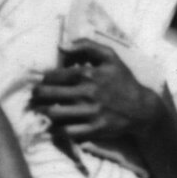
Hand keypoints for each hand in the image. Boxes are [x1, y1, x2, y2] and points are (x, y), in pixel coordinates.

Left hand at [32, 39, 158, 143]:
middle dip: (37, 95)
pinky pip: (67, 132)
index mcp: (88, 74)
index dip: (43, 79)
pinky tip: (53, 126)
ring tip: (40, 110)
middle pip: (49, 95)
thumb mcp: (110, 56)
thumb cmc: (123, 80)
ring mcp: (91, 113)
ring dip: (42, 112)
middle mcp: (87, 93)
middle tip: (34, 97)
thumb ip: (85, 45)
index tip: (42, 82)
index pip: (53, 76)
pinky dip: (56, 130)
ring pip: (54, 113)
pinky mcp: (94, 129)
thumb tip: (61, 47)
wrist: (142, 108)